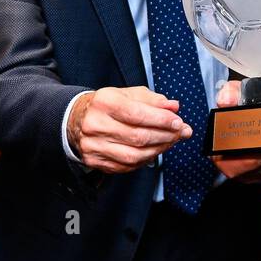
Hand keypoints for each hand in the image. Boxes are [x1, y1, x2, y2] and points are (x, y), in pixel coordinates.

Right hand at [68, 86, 187, 173]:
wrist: (78, 118)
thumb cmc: (109, 105)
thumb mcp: (130, 94)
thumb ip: (154, 100)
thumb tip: (174, 107)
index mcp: (105, 102)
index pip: (138, 114)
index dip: (162, 120)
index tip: (179, 122)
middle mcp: (95, 124)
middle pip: (138, 137)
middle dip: (166, 136)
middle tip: (181, 133)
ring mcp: (93, 145)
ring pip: (133, 155)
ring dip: (158, 150)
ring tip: (171, 142)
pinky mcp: (94, 160)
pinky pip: (125, 166)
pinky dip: (145, 160)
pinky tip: (154, 151)